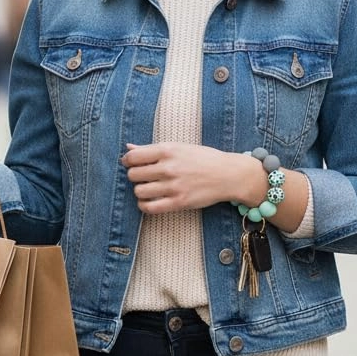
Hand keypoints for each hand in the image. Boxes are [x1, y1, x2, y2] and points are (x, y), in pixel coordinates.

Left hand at [122, 142, 259, 213]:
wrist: (228, 174)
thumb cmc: (203, 159)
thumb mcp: (179, 147)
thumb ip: (152, 149)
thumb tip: (128, 148)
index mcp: (167, 150)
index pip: (133, 157)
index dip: (128, 161)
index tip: (132, 164)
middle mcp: (168, 168)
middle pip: (133, 175)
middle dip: (135, 176)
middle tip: (144, 177)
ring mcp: (173, 186)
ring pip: (139, 191)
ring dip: (140, 191)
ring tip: (148, 189)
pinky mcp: (179, 202)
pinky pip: (150, 208)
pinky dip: (144, 206)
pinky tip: (150, 201)